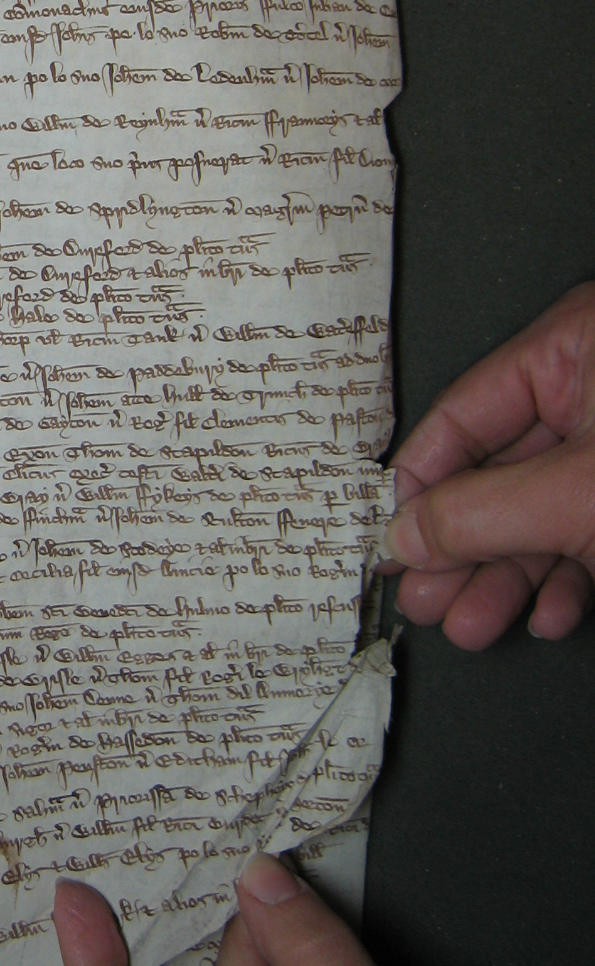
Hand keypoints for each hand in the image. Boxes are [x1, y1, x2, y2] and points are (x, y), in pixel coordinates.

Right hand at [382, 282, 594, 648]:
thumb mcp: (577, 497)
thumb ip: (480, 516)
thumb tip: (403, 534)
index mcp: (577, 343)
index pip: (465, 412)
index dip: (420, 483)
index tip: (391, 538)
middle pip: (501, 468)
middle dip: (465, 547)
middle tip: (425, 596)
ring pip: (546, 506)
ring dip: (508, 575)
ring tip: (471, 623)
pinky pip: (590, 524)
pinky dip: (567, 574)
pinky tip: (546, 613)